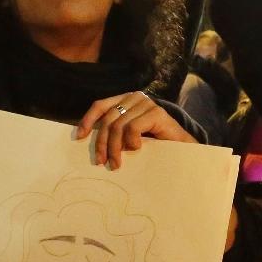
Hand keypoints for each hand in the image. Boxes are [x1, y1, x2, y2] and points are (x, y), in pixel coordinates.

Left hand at [74, 91, 195, 167]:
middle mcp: (135, 97)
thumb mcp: (128, 136)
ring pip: (118, 126)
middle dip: (102, 143)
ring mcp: (146, 103)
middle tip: (102, 162)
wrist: (182, 148)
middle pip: (108, 119)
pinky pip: (133, 128)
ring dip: (115, 148)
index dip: (88, 120)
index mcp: (125, 99)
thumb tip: (85, 139)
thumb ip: (113, 131)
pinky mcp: (157, 113)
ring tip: (116, 164)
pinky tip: (138, 149)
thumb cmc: (153, 143)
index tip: (79, 137)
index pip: (100, 105)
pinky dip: (132, 142)